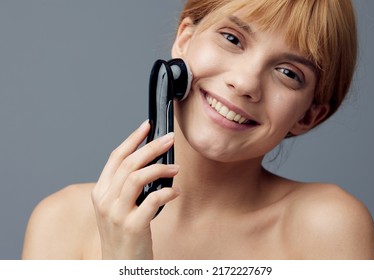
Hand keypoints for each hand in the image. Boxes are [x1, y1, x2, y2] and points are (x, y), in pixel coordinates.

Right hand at [91, 120, 179, 258]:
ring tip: (176, 168)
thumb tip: (151, 162)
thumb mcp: (116, 207)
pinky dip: (167, 192)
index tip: (147, 126)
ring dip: (161, 168)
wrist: (118, 265)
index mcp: (100, 192)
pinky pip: (153, 200)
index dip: (132, 139)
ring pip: (138, 176)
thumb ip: (126, 186)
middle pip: (129, 163)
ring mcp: (117, 213)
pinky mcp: (133, 226)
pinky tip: (175, 192)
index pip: (115, 157)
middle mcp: (105, 200)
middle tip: (169, 139)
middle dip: (151, 146)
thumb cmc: (122, 234)